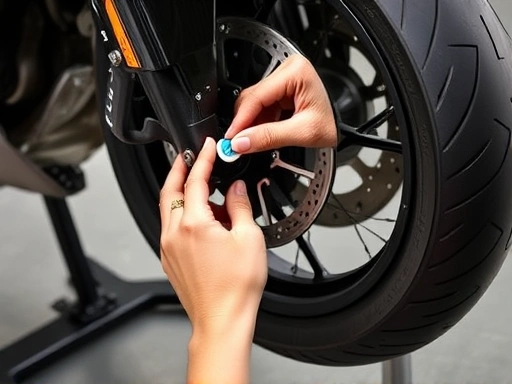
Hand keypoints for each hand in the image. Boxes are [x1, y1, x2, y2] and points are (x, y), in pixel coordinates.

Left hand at [159, 137, 266, 383]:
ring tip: (211, 198)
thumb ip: (239, 207)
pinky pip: (172, 228)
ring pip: (169, 210)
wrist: (222, 319)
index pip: (196, 180)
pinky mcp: (170, 261)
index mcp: (194, 224)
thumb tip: (236, 190)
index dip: (203, 159)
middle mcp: (174, 234)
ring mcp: (168, 248)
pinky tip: (204, 222)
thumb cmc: (235, 286)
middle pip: (170, 191)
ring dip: (183, 195)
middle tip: (191, 158)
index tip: (208, 148)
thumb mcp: (248, 238)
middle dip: (180, 170)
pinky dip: (183, 216)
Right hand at [225, 54, 337, 153]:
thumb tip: (241, 142)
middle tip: (237, 144)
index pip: (258, 95)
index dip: (242, 119)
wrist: (342, 128)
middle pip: (252, 97)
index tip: (231, 138)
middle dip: (244, 122)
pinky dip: (256, 122)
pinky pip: (259, 105)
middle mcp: (288, 70)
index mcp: (296, 72)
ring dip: (250, 123)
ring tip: (252, 141)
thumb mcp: (301, 133)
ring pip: (253, 102)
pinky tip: (259, 133)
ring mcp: (283, 78)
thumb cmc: (332, 125)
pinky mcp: (279, 89)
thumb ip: (269, 137)